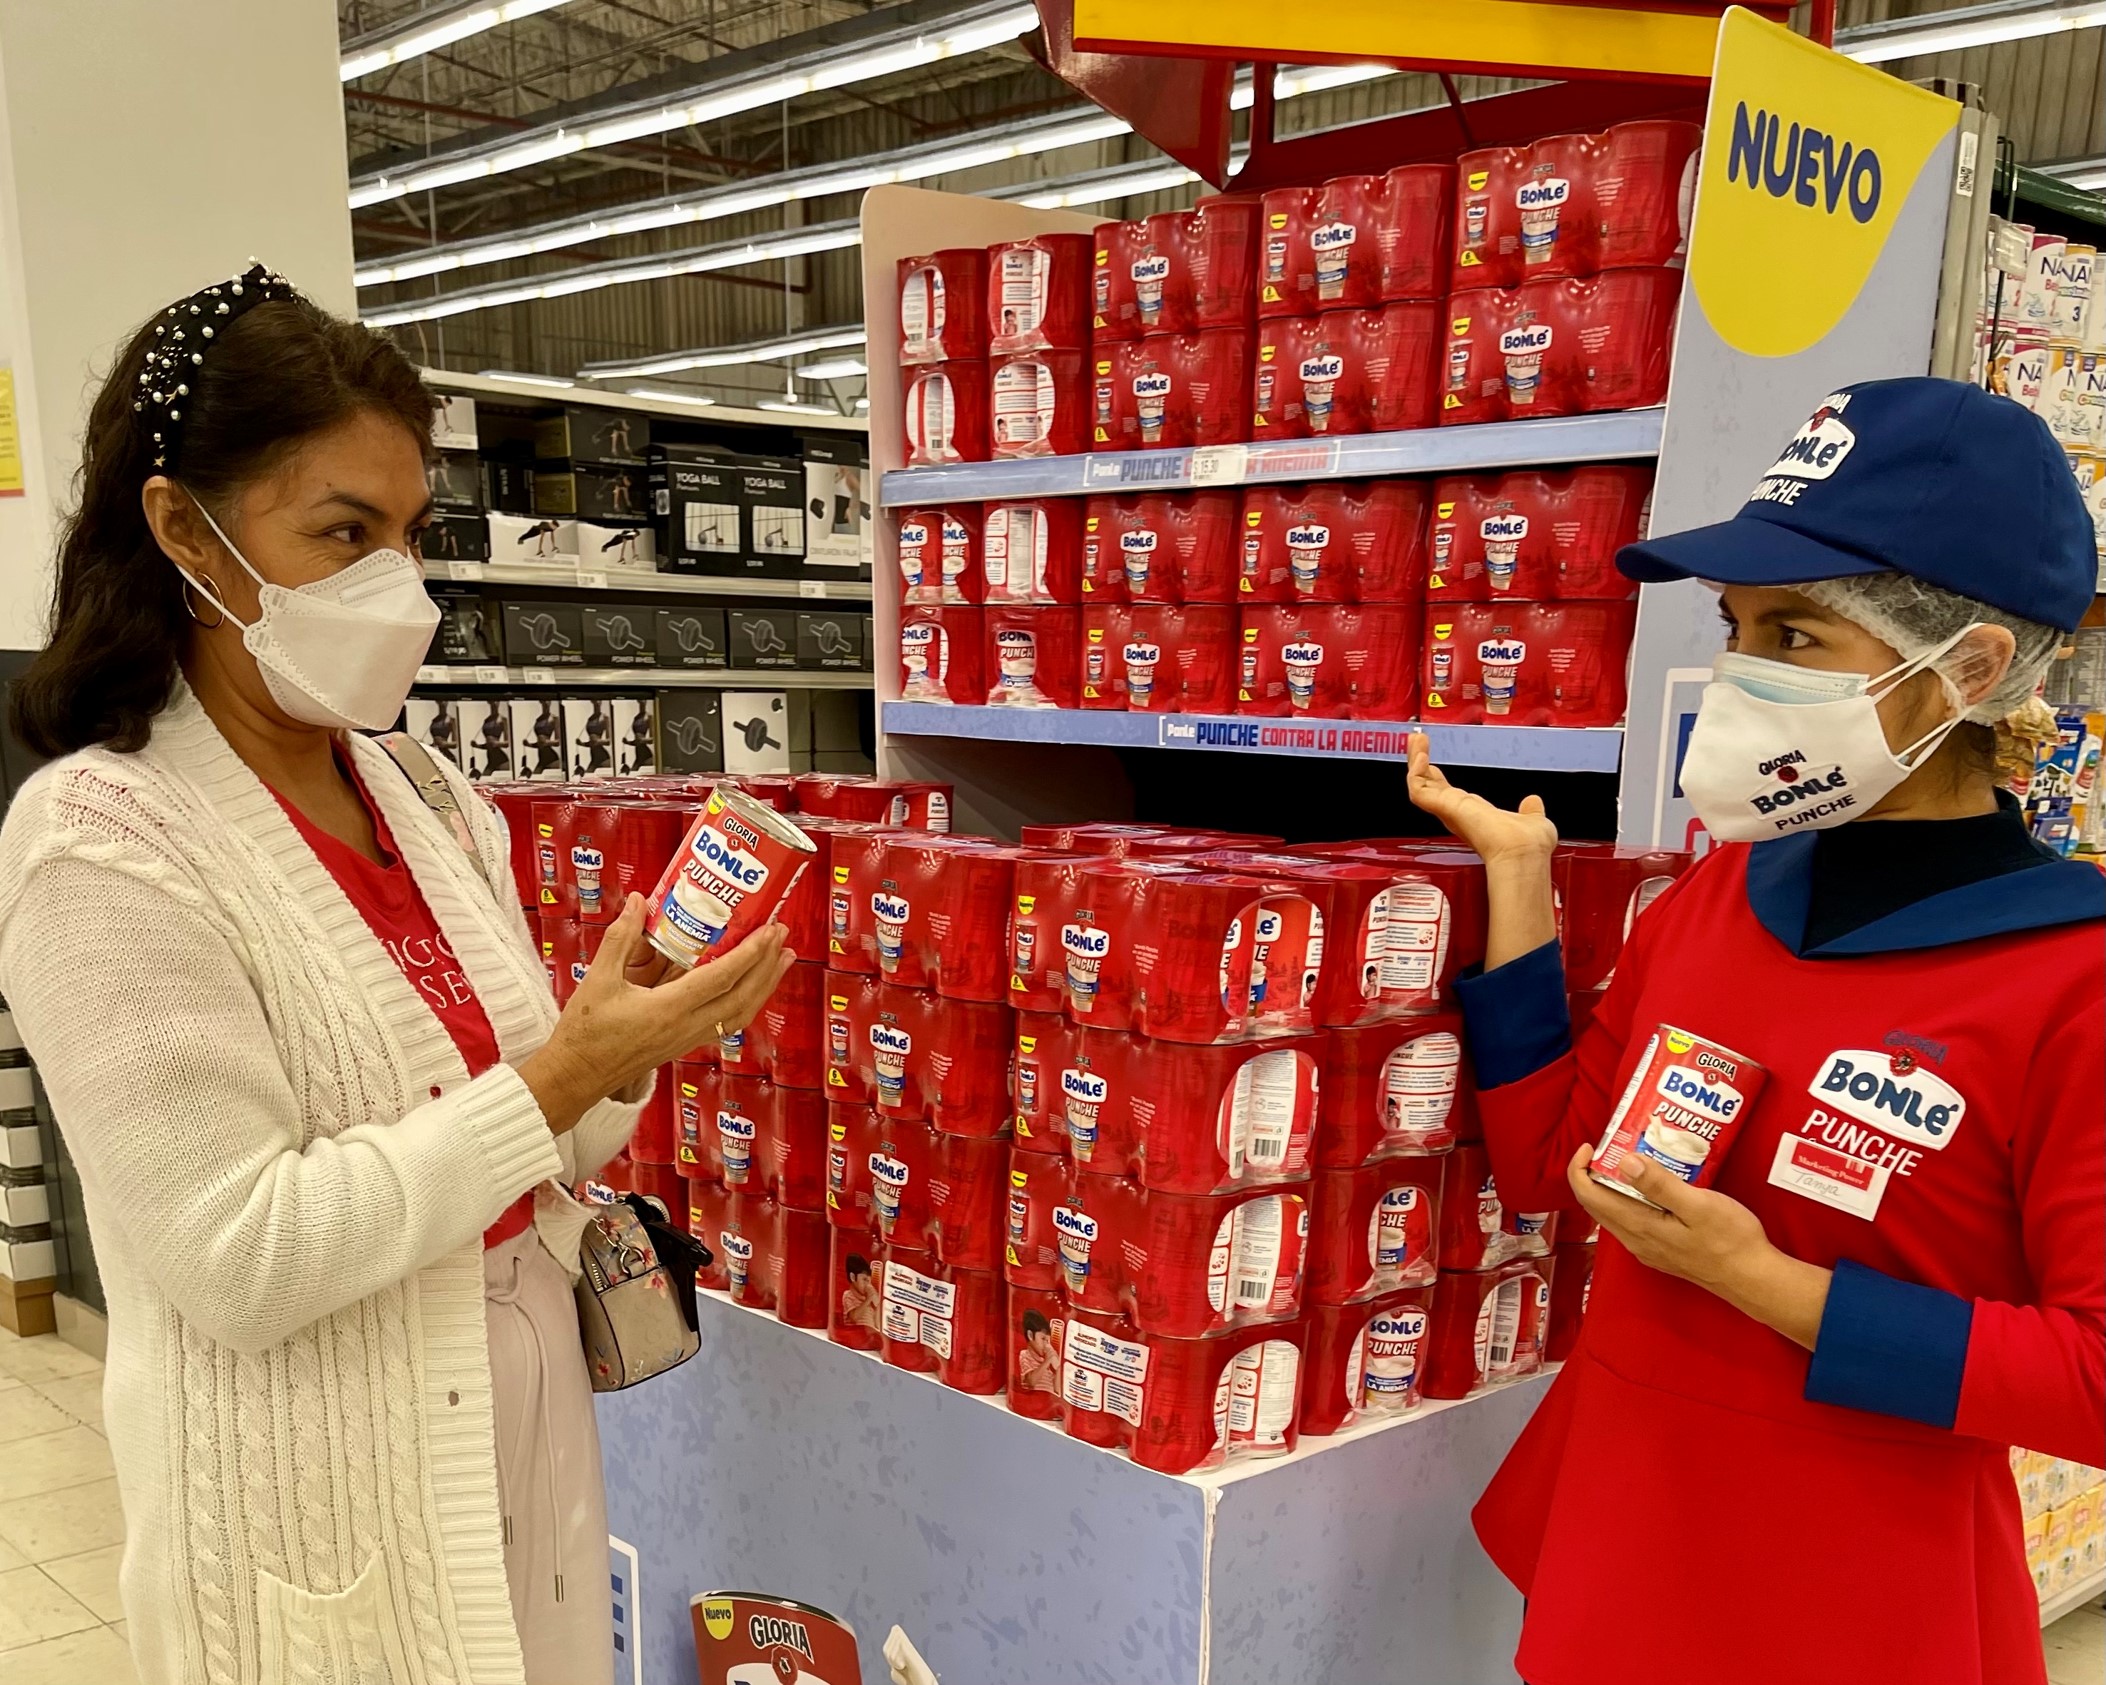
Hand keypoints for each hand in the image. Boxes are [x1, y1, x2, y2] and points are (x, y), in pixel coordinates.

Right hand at [520, 894, 793, 1133]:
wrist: (577, 1077)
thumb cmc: (585, 1033)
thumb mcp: (598, 979)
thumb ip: (621, 937)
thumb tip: (639, 901)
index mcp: (669, 1009)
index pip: (722, 978)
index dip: (750, 953)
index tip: (770, 930)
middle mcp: (686, 1026)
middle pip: (743, 996)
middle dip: (768, 965)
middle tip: (783, 935)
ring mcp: (689, 1038)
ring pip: (741, 1013)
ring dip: (765, 985)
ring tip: (781, 960)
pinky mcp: (685, 1044)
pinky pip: (727, 1023)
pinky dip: (746, 1002)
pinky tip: (751, 988)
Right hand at [1406, 732, 1558, 865]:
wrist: (1523, 852)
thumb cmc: (1528, 845)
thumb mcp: (1531, 820)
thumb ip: (1529, 811)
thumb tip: (1533, 802)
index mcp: (1473, 816)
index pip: (1444, 792)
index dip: (1434, 775)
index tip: (1429, 758)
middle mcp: (1457, 814)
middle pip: (1427, 784)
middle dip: (1419, 760)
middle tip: (1416, 740)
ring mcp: (1448, 810)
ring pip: (1419, 783)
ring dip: (1416, 758)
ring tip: (1416, 738)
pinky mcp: (1443, 807)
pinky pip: (1418, 788)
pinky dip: (1416, 770)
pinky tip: (1422, 754)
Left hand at [1565, 1144, 1830, 1348]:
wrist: (1752, 1279)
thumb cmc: (1731, 1240)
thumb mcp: (1698, 1205)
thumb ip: (1659, 1185)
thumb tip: (1623, 1162)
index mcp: (1638, 1226)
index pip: (1588, 1196)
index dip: (1579, 1168)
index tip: (1590, 1146)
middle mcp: (1635, 1240)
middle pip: (1595, 1205)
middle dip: (1592, 1173)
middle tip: (1610, 1147)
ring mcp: (1647, 1249)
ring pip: (1613, 1214)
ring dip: (1611, 1186)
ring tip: (1630, 1161)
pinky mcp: (1660, 1252)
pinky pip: (1630, 1222)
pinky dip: (1628, 1200)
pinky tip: (1650, 1188)